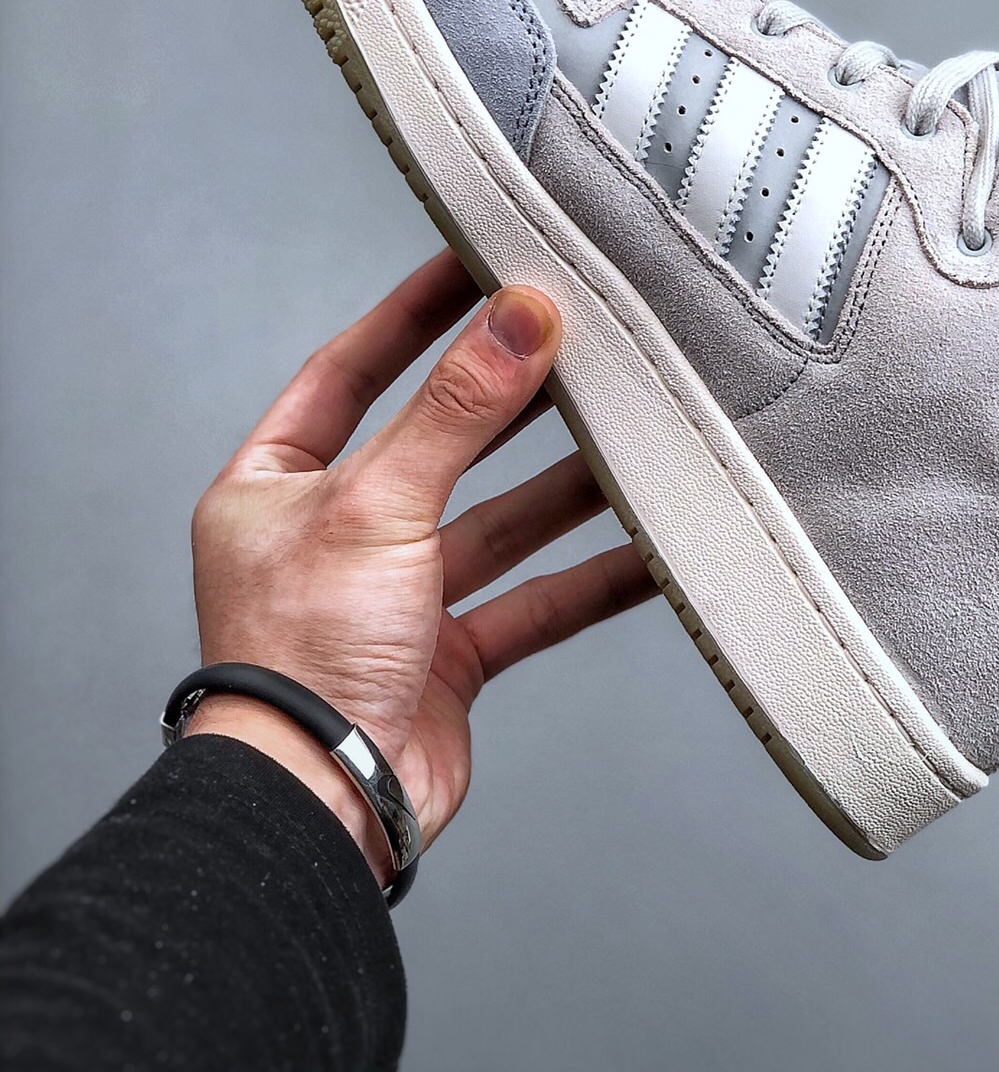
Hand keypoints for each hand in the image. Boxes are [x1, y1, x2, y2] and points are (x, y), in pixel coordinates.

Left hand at [186, 251, 654, 881]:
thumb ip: (455, 410)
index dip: (413, 316)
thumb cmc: (299, 661)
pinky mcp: (446, 657)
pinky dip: (590, 576)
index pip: (349, 372)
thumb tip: (519, 317)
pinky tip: (649, 548)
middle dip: (509, 398)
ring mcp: (393, 599)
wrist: (321, 808)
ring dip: (565, 484)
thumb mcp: (375, 504)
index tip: (474, 263)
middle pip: (438, 443)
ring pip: (497, 521)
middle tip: (578, 340)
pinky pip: (532, 601)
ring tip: (633, 431)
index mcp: (275, 487)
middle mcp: (332, 537)